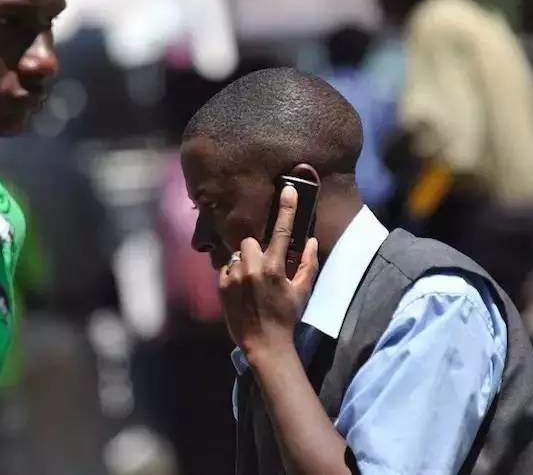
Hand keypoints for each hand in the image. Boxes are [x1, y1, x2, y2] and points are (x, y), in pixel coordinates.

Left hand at [220, 186, 319, 358]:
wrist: (264, 344)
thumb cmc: (286, 318)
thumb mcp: (302, 291)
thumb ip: (307, 264)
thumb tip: (311, 241)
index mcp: (273, 268)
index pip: (281, 230)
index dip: (286, 207)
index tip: (287, 188)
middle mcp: (251, 269)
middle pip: (250, 240)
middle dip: (257, 248)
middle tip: (265, 264)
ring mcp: (234, 277)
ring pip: (237, 254)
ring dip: (245, 261)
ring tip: (253, 280)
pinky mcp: (221, 286)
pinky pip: (227, 268)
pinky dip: (234, 274)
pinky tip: (242, 290)